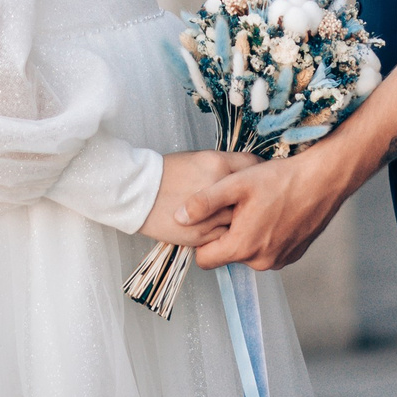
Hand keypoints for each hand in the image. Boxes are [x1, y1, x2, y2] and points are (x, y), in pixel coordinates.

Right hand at [138, 150, 255, 245]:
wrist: (136, 191)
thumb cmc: (164, 172)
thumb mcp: (196, 159)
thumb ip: (221, 168)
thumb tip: (242, 176)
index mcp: (217, 164)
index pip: (252, 164)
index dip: (258, 170)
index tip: (260, 174)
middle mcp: (218, 188)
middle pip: (251, 195)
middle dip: (253, 198)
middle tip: (255, 199)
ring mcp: (211, 214)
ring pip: (240, 220)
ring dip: (240, 219)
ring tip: (239, 218)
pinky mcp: (202, 235)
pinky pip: (225, 237)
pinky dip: (226, 234)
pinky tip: (220, 228)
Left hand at [183, 143, 366, 270]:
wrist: (324, 180)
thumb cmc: (280, 179)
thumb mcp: (236, 183)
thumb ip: (204, 202)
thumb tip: (177, 217)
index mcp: (242, 247)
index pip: (204, 260)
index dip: (201, 239)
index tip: (208, 219)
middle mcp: (261, 262)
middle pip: (227, 255)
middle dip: (226, 234)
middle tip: (236, 206)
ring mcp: (279, 261)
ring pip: (248, 253)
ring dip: (247, 235)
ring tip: (256, 206)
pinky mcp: (293, 255)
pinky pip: (268, 251)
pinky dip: (266, 236)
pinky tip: (272, 212)